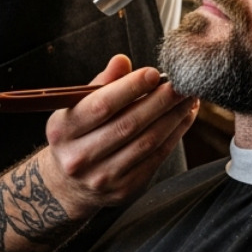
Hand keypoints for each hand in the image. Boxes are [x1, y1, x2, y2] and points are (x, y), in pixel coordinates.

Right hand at [39, 54, 197, 213]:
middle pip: (129, 124)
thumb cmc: (77, 135)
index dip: (131, 87)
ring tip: (187, 99)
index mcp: (63, 131)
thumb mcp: (76, 109)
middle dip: (161, 101)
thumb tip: (122, 61)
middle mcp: (80, 157)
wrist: (68, 184)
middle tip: (182, 83)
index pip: (102, 105)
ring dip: (173, 117)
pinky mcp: (124, 190)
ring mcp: (103, 177)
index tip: (154, 73)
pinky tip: (183, 118)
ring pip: (148, 142)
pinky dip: (174, 135)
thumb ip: (100, 84)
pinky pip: (156, 158)